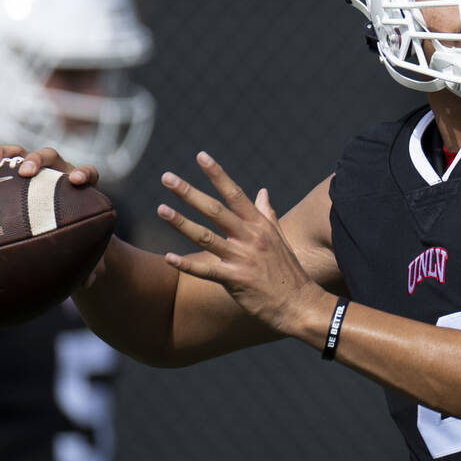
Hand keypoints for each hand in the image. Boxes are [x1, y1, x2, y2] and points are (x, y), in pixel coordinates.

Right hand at [0, 145, 107, 288]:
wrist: (53, 227)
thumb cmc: (71, 237)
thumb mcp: (81, 249)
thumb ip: (90, 262)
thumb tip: (89, 283)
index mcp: (77, 188)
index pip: (88, 173)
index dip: (84, 173)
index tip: (77, 180)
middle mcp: (54, 172)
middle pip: (48, 156)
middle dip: (37, 160)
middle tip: (25, 172)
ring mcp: (30, 170)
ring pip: (18, 152)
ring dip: (4, 154)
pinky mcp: (8, 173)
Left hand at [157, 152, 320, 333]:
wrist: (299, 304)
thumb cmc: (288, 271)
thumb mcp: (280, 238)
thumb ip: (267, 214)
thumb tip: (262, 192)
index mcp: (259, 225)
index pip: (234, 193)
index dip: (217, 174)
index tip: (200, 156)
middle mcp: (250, 237)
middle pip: (214, 209)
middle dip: (189, 192)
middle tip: (167, 177)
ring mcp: (242, 258)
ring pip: (205, 236)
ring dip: (181, 222)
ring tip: (160, 209)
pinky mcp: (235, 280)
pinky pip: (205, 270)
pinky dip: (186, 264)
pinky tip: (168, 257)